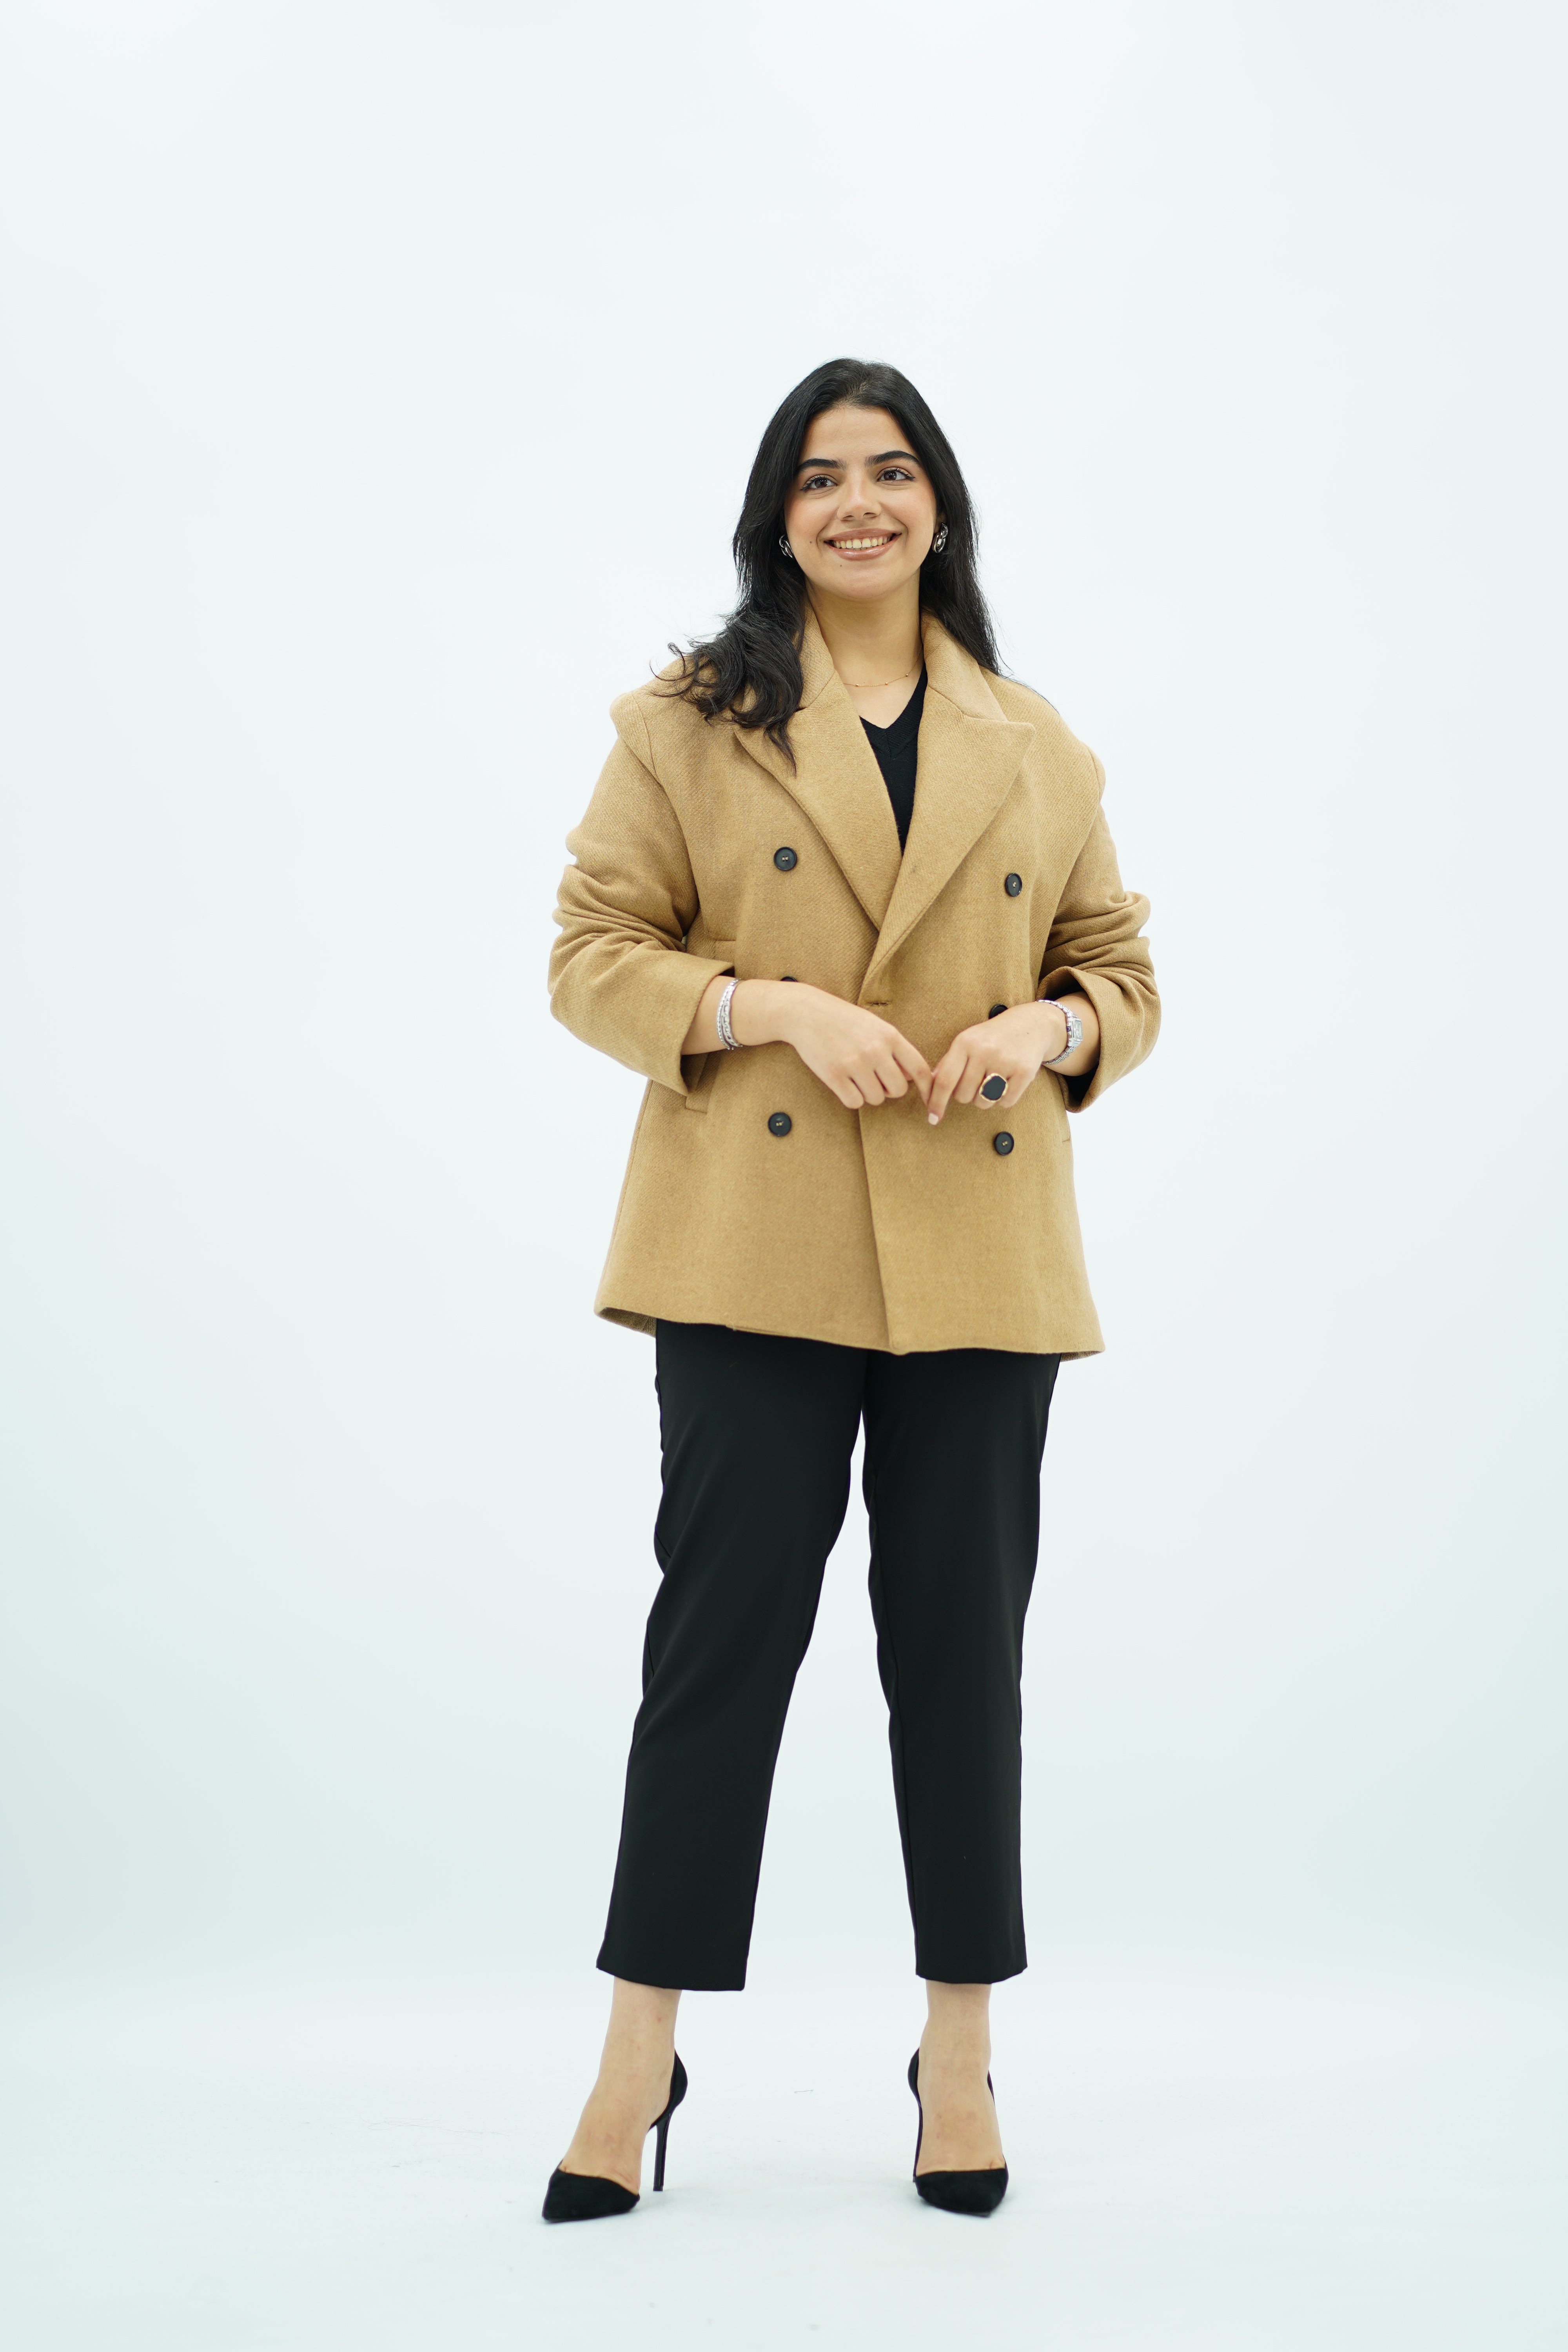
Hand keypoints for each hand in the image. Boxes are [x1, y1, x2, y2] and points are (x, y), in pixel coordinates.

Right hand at [737, 979, 931, 1110]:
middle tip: (876, 1079)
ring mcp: (854, 1064)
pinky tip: (844, 1083)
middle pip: (898, 1090)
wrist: (806, 1013)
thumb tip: (913, 1077)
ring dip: (868, 1093)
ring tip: (856, 1077)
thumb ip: (895, 1048)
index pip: (919, 1069)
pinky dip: (851, 1097)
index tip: (928, 1099)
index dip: (927, 1088)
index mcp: (889, 1035)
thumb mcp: (874, 1025)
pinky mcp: (834, 1075)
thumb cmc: (843, 1020)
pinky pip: (854, 1102)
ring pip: (876, 1098)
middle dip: (889, 1089)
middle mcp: (875, 1050)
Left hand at [925, 1000, 1063, 1125]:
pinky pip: (1005, 1102)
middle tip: (978, 1079)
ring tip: (993, 1080)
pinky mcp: (1024, 1071)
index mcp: (964, 1042)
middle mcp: (984, 1050)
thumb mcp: (967, 1042)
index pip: (944, 1080)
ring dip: (985, 1099)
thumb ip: (947, 1064)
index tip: (932, 1119)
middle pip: (963, 1096)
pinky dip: (1005, 1098)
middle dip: (967, 1094)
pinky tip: (1009, 1080)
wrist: (1030, 1025)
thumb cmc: (991, 1038)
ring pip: (983, 1102)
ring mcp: (1005, 1061)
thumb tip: (927, 1088)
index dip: (936, 1102)